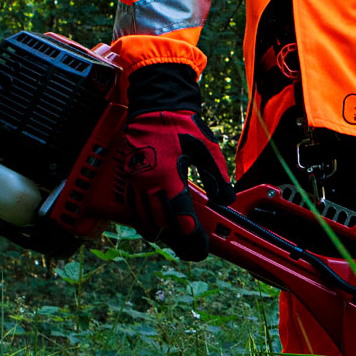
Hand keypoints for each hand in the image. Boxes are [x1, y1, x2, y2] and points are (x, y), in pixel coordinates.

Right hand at [123, 64, 233, 260]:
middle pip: (163, 224)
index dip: (192, 235)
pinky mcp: (129, 178)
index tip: (200, 247)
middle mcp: (148, 183)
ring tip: (178, 241)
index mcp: (168, 176)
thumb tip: (226, 200)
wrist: (154, 106)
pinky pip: (134, 209)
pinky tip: (156, 227)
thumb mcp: (206, 148)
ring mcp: (136, 182)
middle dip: (179, 239)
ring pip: (146, 219)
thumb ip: (217, 176)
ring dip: (162, 232)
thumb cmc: (180, 125)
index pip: (181, 216)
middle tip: (193, 250)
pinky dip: (145, 222)